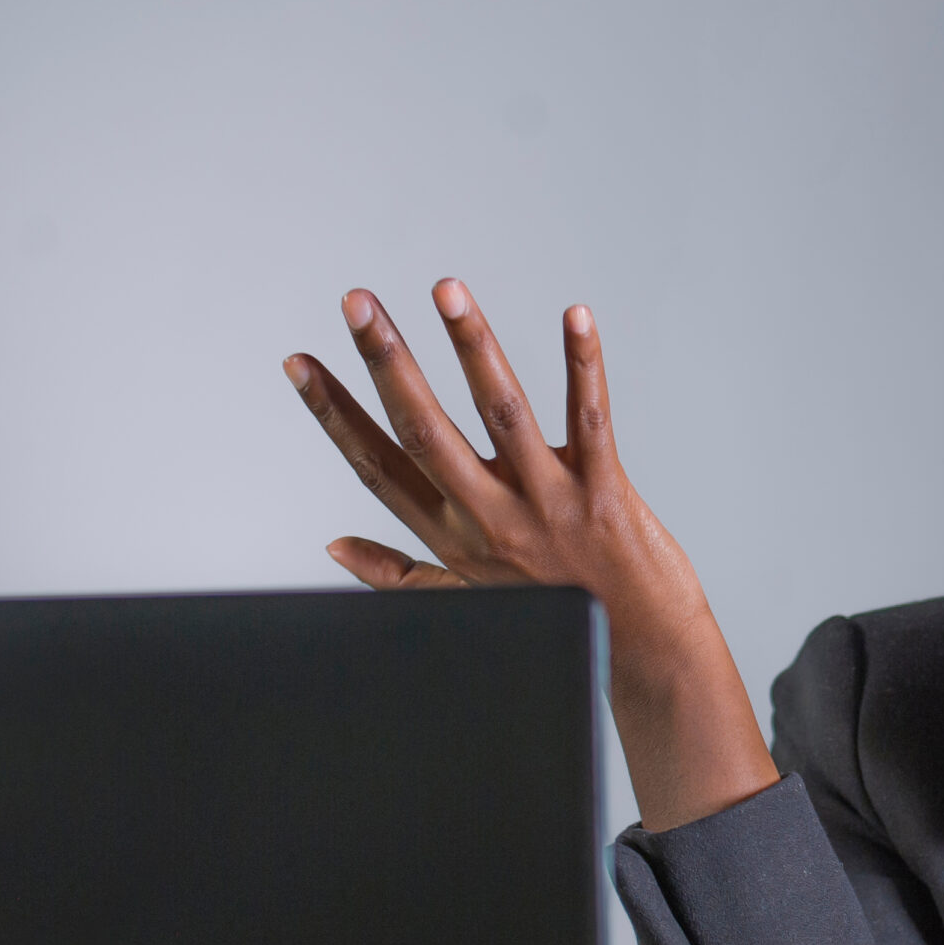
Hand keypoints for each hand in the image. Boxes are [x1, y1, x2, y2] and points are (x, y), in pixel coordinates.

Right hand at [283, 280, 777, 830]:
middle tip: (356, 302)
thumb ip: (398, 574)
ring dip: (472, 347)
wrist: (644, 655)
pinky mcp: (606, 495)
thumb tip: (334, 547)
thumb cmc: (559, 613)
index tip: (298, 361)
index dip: (334, 414)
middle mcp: (492, 519)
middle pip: (425, 430)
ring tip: (446, 289)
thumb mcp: (468, 601)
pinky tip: (577, 316)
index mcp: (453, 538)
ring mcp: (549, 505)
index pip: (378, 465)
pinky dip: (583, 366)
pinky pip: (590, 420)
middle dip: (388, 362)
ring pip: (503, 415)